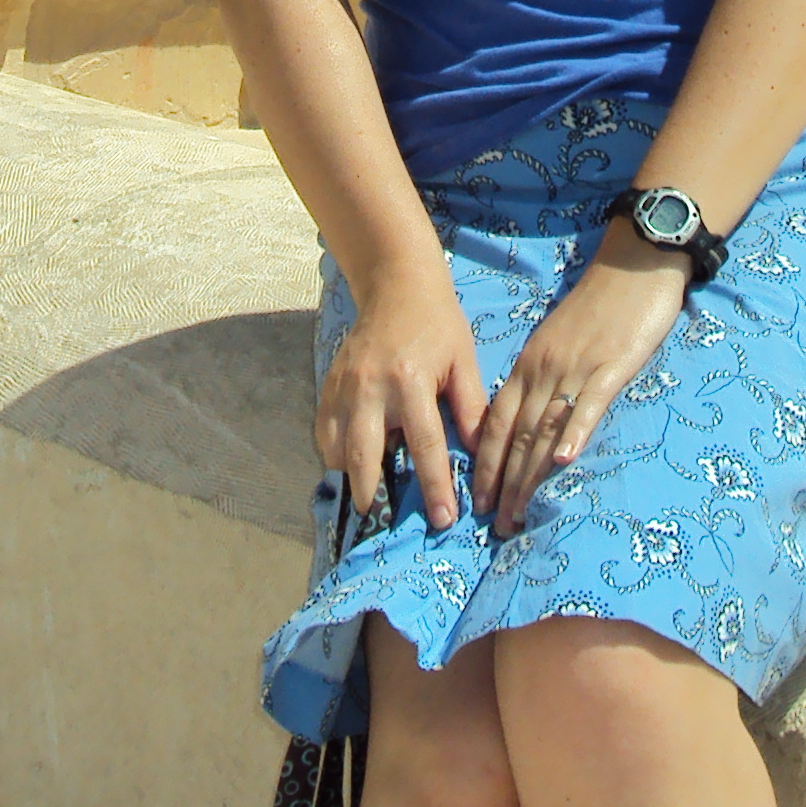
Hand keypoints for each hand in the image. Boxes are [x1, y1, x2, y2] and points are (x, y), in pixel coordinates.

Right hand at [317, 277, 487, 533]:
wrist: (396, 284)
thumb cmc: (438, 323)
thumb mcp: (464, 361)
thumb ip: (471, 409)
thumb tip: (482, 456)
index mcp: (411, 382)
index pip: (424, 446)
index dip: (435, 486)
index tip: (443, 519)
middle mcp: (371, 388)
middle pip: (365, 456)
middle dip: (374, 494)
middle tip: (386, 521)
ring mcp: (344, 387)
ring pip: (336, 447)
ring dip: (351, 476)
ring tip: (369, 495)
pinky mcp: (329, 384)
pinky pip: (323, 430)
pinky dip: (334, 453)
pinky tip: (350, 463)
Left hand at [472, 239, 687, 532]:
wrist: (633, 264)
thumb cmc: (600, 306)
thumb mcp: (559, 342)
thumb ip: (545, 378)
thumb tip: (533, 421)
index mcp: (529, 364)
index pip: (496, 421)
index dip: (485, 464)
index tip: (478, 501)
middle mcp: (543, 370)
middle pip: (515, 435)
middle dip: (502, 484)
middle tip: (494, 526)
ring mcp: (575, 368)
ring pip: (544, 429)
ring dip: (529, 476)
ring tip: (519, 514)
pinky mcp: (611, 366)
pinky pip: (588, 404)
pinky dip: (575, 433)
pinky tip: (566, 462)